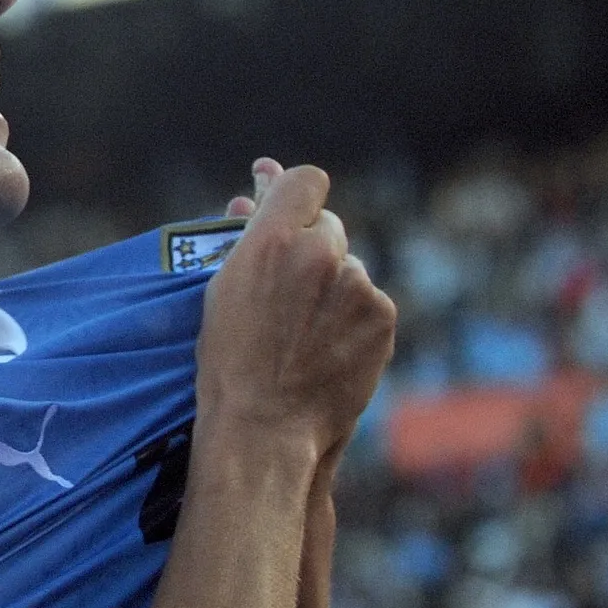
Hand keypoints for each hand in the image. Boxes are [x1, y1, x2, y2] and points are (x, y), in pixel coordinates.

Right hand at [197, 159, 395, 460]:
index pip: (305, 181)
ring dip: (333, 290)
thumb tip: (259, 181)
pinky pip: (369, 302)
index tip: (290, 213)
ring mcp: (357, 284)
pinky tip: (327, 349)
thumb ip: (250, 231)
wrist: (266, 426)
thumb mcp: (225, 287)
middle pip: (328, 227)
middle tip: (291, 293)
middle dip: (313, 250)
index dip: (298, 195)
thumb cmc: (230, 360)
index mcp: (271, 240)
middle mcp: (319, 252)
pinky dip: (353, 319)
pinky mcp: (382, 315)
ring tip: (304, 336)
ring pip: (348, 269)